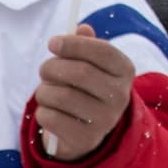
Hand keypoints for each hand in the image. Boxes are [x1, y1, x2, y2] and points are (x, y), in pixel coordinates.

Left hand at [32, 31, 138, 164]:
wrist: (85, 132)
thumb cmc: (83, 89)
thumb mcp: (89, 64)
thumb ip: (85, 45)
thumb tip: (81, 28)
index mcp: (124, 71)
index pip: (103, 51)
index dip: (73, 44)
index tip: (52, 43)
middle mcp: (120, 96)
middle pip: (80, 73)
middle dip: (52, 68)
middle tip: (44, 70)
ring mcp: (105, 120)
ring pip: (62, 96)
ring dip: (44, 91)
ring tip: (45, 92)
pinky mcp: (86, 139)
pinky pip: (52, 118)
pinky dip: (42, 112)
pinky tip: (48, 112)